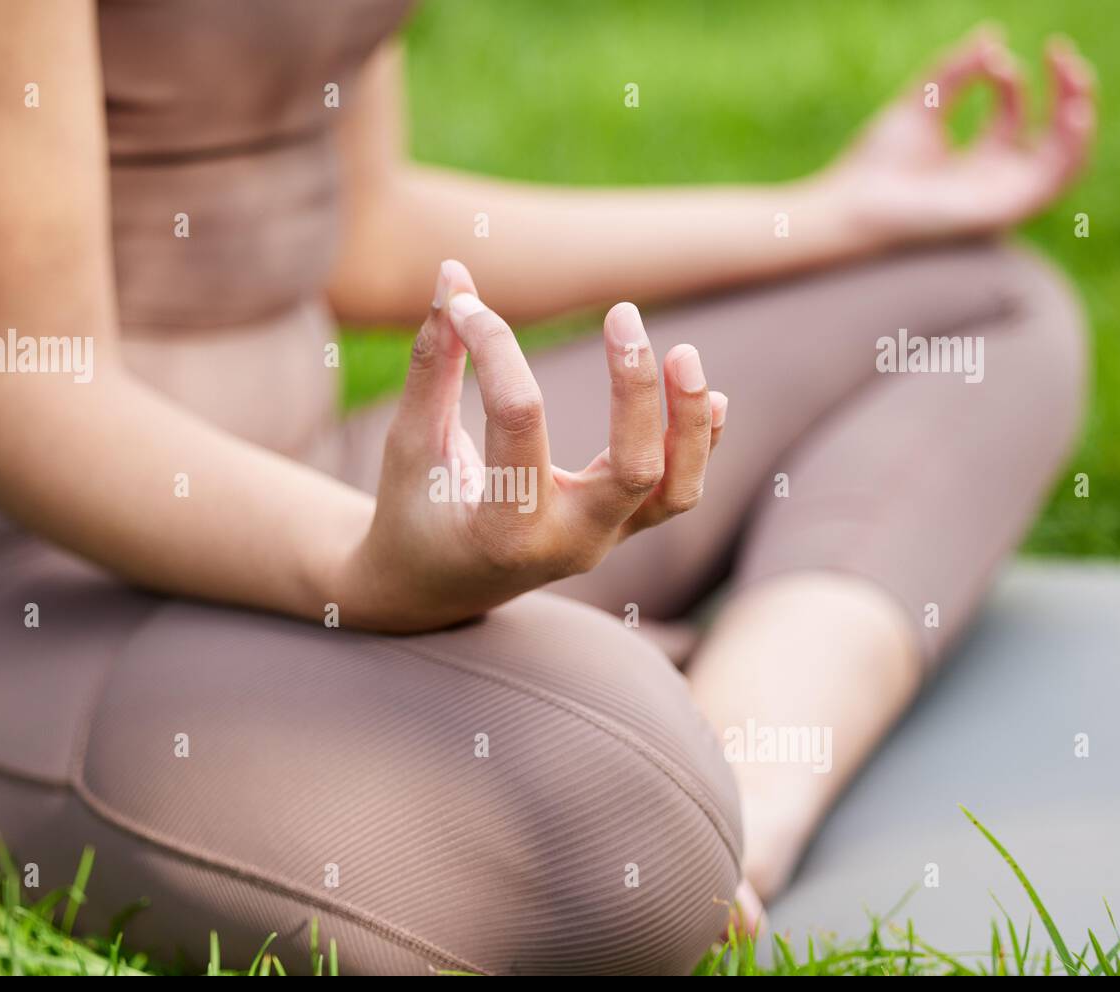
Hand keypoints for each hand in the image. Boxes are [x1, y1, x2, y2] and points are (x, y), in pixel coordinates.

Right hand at [337, 259, 727, 631]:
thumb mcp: (410, 442)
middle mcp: (566, 544)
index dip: (494, 348)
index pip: (518, 420)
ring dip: (688, 423)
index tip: (466, 307)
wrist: (432, 588)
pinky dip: (698, 444)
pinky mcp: (619, 530)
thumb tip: (452, 275)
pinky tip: (709, 394)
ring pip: (674, 489)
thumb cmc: (411, 511)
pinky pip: (676, 493)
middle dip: (636, 389)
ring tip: (683, 353)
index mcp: (502, 530)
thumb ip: (433, 363)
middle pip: (632, 467)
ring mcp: (602, 542)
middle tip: (624, 314)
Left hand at [823, 26, 1094, 245]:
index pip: (1013, 116)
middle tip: (1061, 52)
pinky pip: (1054, 181)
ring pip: (1062, 158)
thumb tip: (991, 36)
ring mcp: (1000, 199)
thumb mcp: (921, 105)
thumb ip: (955, 72)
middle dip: (1064, 91)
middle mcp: (993, 183)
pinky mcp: (1002, 211)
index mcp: (974, 163)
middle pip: (1049, 136)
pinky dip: (1072, 146)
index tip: (993, 59)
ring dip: (1078, 113)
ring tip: (1075, 74)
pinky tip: (1073, 111)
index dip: (1012, 81)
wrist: (851, 206)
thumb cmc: (874, 166)